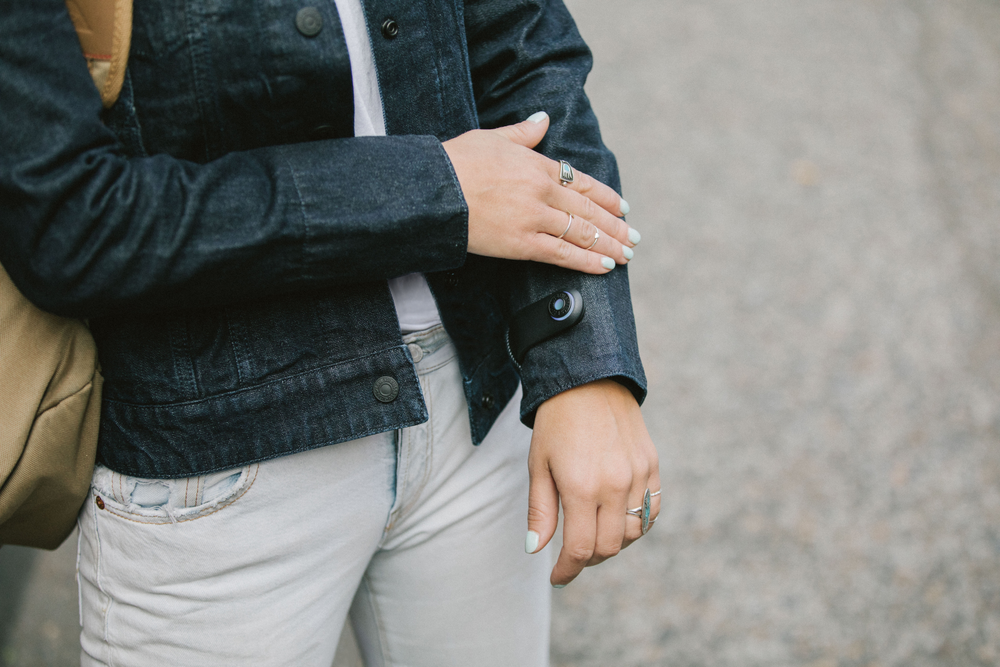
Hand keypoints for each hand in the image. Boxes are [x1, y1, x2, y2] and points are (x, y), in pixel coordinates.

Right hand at [442, 113, 638, 274]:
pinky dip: (586, 261)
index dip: (606, 197)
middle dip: (615, 226)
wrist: (434, 190)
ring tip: (626, 255)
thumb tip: (543, 119)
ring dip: (608, 245)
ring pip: (582, 234)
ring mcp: (535, 219)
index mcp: (537, 165)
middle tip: (633, 237)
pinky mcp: (522, 244)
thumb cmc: (457, 161)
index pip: (582, 182)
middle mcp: (543, 192)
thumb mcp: (492, 138)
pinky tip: (604, 266)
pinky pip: (562, 254)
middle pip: (588, 211)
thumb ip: (524, 132)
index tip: (622, 208)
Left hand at [525, 378, 659, 586]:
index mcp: (581, 486)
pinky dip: (637, 524)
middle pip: (608, 547)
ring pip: (633, 533)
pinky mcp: (652, 465)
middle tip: (572, 556)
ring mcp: (638, 475)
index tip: (558, 577)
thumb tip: (536, 549)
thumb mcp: (539, 465)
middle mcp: (615, 484)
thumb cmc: (556, 422)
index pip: (581, 549)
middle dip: (588, 559)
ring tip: (593, 534)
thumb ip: (540, 510)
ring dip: (613, 543)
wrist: (589, 380)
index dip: (568, 570)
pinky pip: (652, 510)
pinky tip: (618, 519)